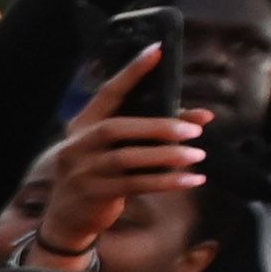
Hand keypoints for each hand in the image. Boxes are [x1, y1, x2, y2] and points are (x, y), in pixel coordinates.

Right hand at [29, 48, 199, 260]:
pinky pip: (135, 185)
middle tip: (193, 130)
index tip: (156, 52)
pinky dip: (166, 182)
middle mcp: (77, 145)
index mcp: (82, 126)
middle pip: (117, 128)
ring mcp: (82, 171)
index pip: (108, 93)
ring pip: (127, 158)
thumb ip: (150, 133)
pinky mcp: (93, 194)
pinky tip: (191, 180)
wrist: (68, 219)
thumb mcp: (115, 150)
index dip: (131, 72)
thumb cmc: (99, 176)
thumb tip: (203, 118)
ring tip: (197, 155)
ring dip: (166, 156)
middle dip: (158, 127)